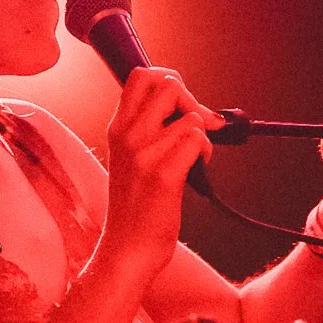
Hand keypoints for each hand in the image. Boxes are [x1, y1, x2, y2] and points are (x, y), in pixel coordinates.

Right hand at [98, 67, 223, 284]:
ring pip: (190, 115)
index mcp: (117, 128)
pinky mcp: (163, 175)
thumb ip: (151, 128)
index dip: (168, 80)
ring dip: (202, 133)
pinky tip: (196, 168)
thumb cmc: (136, 205)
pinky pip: (197, 140)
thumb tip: (196, 108)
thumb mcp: (132, 158)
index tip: (179, 105)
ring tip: (193, 156)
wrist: (127, 248)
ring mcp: (143, 154)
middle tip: (194, 123)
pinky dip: (205, 152)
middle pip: (167, 83)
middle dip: (190, 99)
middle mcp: (127, 136)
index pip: (140, 75)